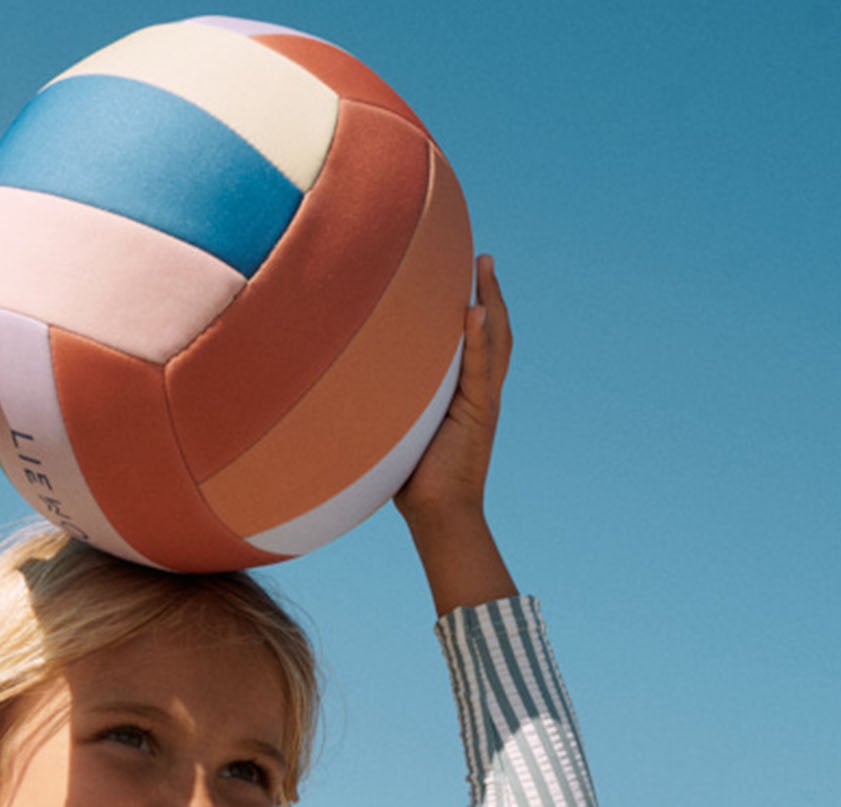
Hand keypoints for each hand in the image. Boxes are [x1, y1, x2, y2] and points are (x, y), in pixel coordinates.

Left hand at [393, 254, 511, 524]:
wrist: (437, 514)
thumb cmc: (413, 481)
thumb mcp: (398, 431)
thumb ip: (389, 405)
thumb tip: (346, 388)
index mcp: (465, 395)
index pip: (477, 342)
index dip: (475, 309)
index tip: (463, 274)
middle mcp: (481, 392)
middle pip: (494, 332)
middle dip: (490, 293)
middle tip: (482, 257)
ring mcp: (483, 401)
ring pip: (495, 341)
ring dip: (490, 302)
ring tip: (484, 266)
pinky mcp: (479, 413)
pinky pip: (480, 370)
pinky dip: (479, 340)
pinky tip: (474, 311)